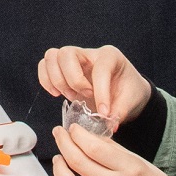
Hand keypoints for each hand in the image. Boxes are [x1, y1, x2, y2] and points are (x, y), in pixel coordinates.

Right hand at [37, 45, 151, 125]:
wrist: (124, 92)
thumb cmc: (128, 92)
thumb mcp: (131, 101)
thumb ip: (119, 111)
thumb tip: (108, 122)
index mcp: (110, 56)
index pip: (100, 68)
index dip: (101, 92)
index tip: (103, 112)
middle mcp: (89, 53)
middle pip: (67, 54)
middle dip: (73, 80)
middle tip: (84, 97)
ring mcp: (74, 59)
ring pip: (52, 56)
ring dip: (57, 80)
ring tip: (70, 96)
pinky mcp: (63, 68)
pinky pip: (44, 65)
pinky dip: (46, 80)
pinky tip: (57, 94)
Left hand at [51, 122, 175, 175]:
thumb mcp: (141, 162)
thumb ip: (114, 150)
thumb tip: (90, 136)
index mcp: (130, 168)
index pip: (94, 146)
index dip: (78, 134)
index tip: (73, 127)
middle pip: (78, 161)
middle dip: (64, 143)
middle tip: (59, 134)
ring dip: (59, 168)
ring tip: (58, 157)